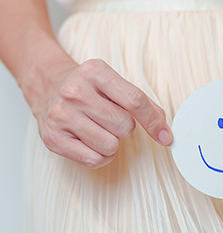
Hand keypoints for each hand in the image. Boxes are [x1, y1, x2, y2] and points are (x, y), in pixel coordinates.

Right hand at [29, 57, 171, 168]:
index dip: (154, 122)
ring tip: (99, 130)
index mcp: (95, 72)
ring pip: (110, 146)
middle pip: (124, 126)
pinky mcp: (53, 138)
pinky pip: (94, 160)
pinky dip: (101, 157)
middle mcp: (75, 91)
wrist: (47, 87)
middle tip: (109, 120)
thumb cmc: (89, 89)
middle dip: (125, 128)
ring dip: (112, 144)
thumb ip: (142, 104)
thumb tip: (165, 131)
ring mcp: (61, 115)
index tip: (166, 136)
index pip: (135, 100)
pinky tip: (91, 143)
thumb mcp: (114, 84)